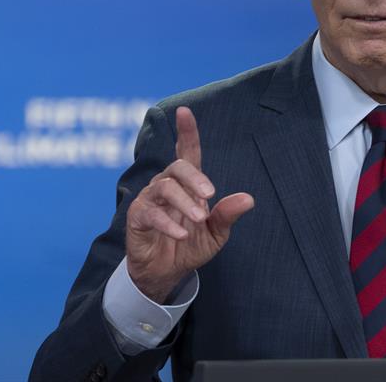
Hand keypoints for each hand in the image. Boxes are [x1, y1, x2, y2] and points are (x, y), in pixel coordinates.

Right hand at [126, 106, 254, 302]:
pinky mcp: (137, 217)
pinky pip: (150, 213)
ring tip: (199, 218)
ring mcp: (150, 200)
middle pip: (178, 167)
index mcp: (187, 184)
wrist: (167, 273)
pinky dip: (168, 223)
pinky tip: (182, 233)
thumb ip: (228, 214)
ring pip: (164, 187)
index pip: (187, 153)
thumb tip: (248, 199)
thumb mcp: (216, 232)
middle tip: (209, 195)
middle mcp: (166, 185)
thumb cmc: (191, 245)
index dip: (186, 132)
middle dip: (195, 178)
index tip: (184, 111)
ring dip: (183, 201)